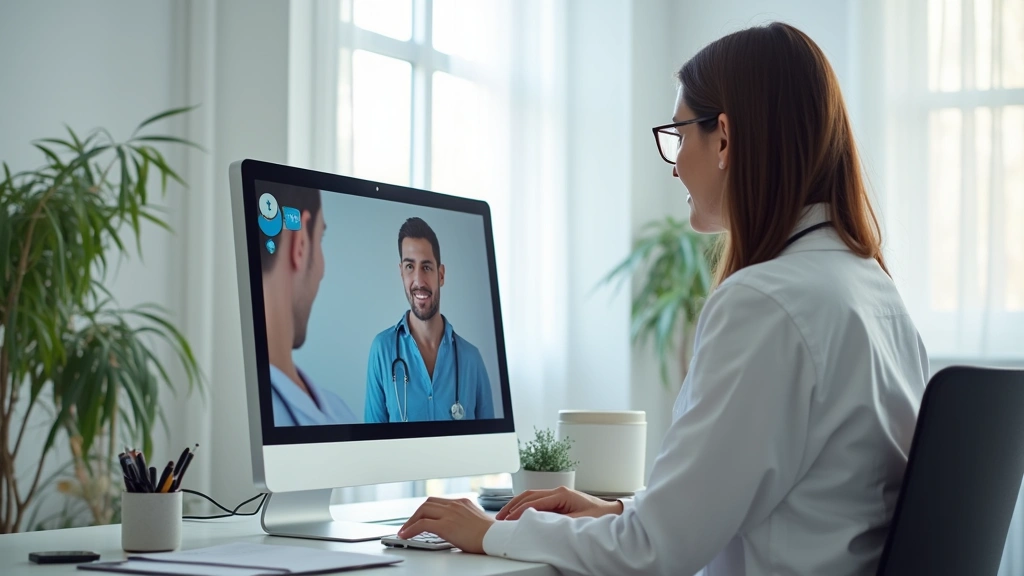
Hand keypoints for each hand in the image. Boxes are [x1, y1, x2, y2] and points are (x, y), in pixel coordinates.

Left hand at [398, 497, 493, 553]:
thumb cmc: (490, 534)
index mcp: (462, 502)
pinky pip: (422, 524)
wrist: (496, 538)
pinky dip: (411, 529)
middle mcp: (454, 505)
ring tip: (405, 530)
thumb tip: (457, 526)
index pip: (438, 501)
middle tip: (409, 524)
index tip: (420, 516)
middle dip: (416, 513)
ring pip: (422, 511)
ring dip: (411, 521)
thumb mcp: (476, 519)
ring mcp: (449, 514)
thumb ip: (464, 518)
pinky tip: (406, 535)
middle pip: (428, 503)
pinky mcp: (445, 525)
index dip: (426, 509)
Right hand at [496, 486, 623, 520]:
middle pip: (529, 495)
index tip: (509, 521)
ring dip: (516, 505)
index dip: (520, 512)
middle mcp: (558, 491)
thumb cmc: (599, 517)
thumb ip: (559, 521)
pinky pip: (537, 500)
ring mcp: (557, 494)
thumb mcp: (579, 521)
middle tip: (500, 518)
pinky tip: (518, 513)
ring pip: (531, 496)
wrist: (612, 512)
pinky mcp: (558, 499)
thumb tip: (540, 523)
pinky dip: (524, 505)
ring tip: (504, 515)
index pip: (535, 502)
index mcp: (562, 494)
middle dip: (512, 506)